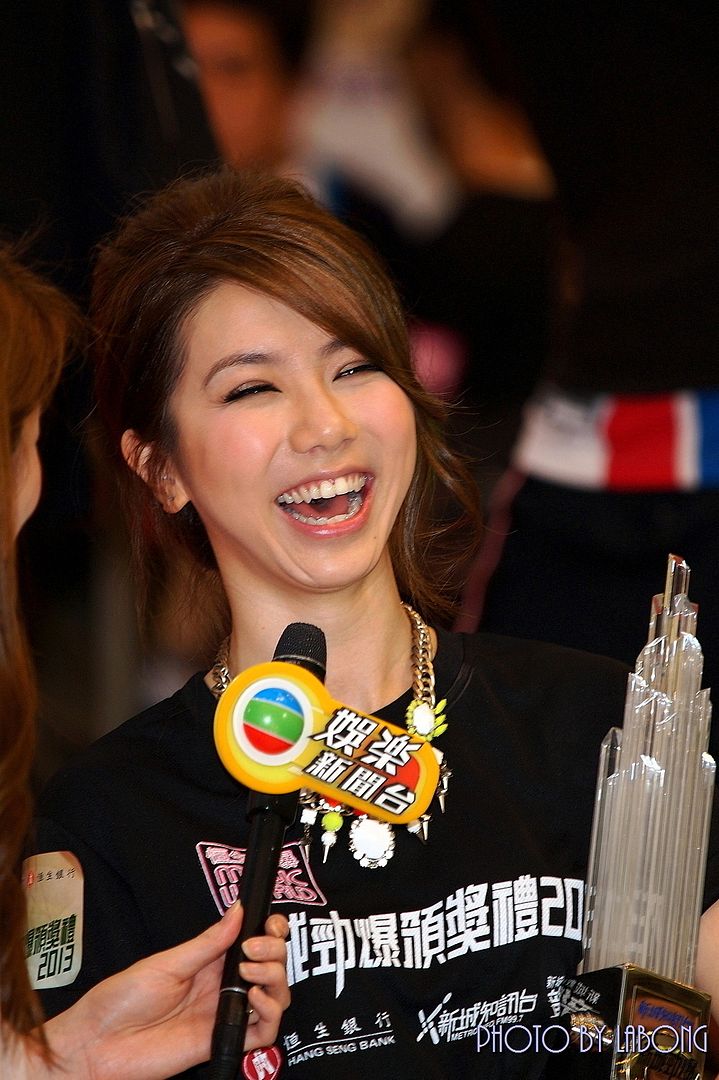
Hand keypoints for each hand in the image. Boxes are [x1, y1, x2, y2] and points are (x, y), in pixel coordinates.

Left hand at [43, 903, 289, 1078]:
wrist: (97, 1044)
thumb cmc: (121, 1000)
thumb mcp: (166, 963)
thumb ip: (207, 942)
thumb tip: (238, 910)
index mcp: (209, 961)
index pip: (253, 943)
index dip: (270, 933)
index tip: (270, 926)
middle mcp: (222, 986)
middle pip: (271, 968)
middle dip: (274, 953)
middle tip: (253, 951)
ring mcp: (223, 1014)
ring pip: (275, 998)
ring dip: (276, 981)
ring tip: (253, 973)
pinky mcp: (221, 1042)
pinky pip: (263, 1034)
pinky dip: (271, 1015)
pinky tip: (255, 999)